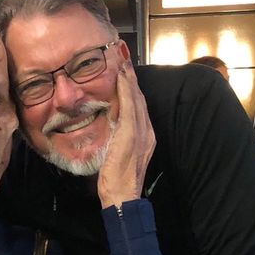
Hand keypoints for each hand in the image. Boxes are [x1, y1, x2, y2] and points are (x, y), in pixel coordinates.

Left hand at [97, 65, 155, 207]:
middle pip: (140, 99)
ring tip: (122, 61)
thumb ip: (117, 139)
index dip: (132, 89)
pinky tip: (121, 77)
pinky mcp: (132, 134)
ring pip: (137, 99)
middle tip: (124, 59)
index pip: (139, 107)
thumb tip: (108, 127)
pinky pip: (130, 107)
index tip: (125, 73)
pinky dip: (126, 90)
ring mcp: (141, 132)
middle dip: (132, 79)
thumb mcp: (117, 154)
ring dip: (129, 79)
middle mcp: (147, 132)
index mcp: (145, 137)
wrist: (122, 195)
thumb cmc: (115, 180)